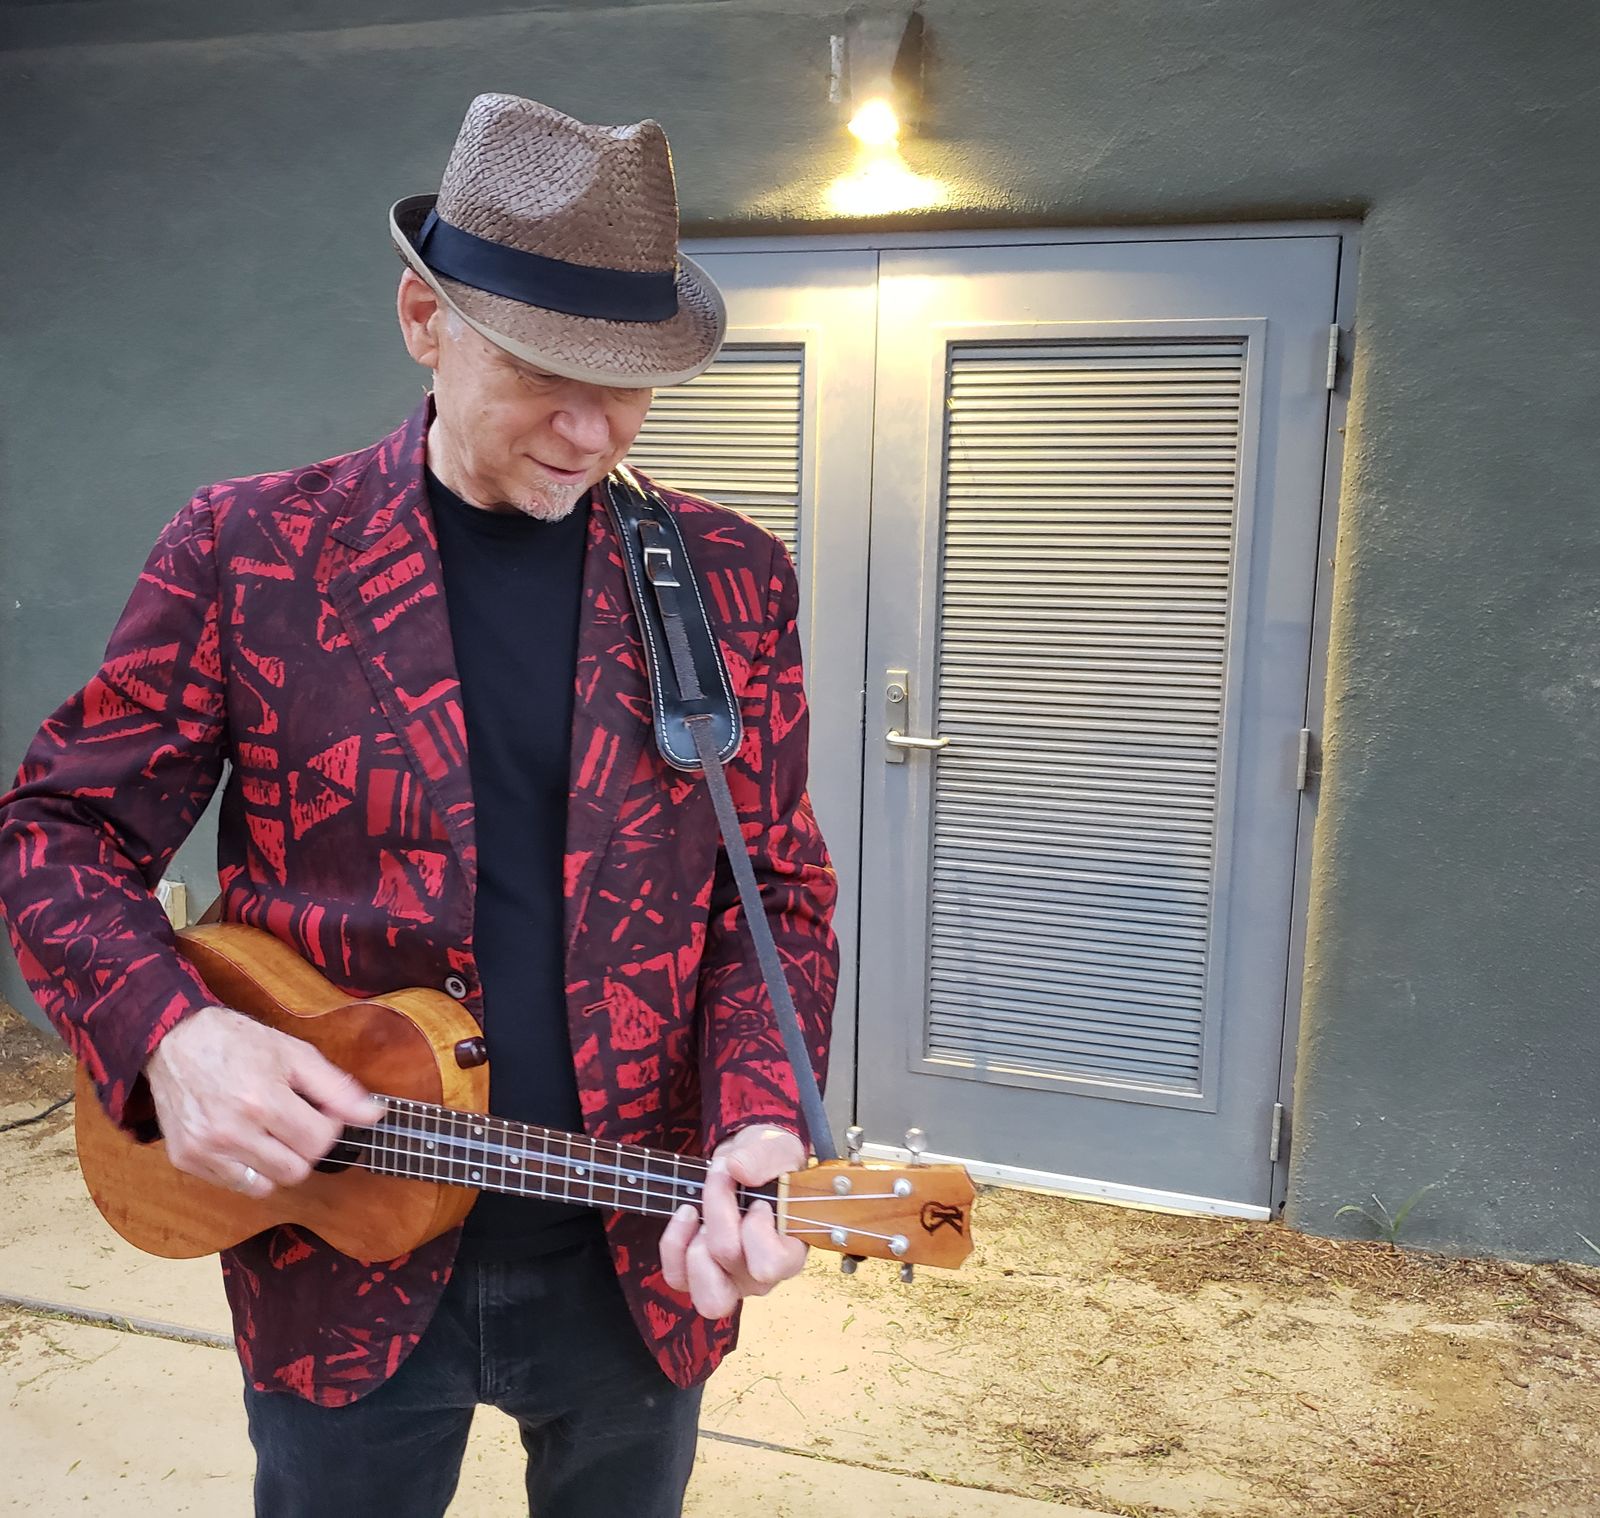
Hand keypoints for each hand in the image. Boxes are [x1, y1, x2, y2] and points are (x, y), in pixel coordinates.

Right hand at [144, 1004, 384, 1198]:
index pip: (320, 1142)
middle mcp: (232, 1131)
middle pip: (297, 1170)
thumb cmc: (238, 1043)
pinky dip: (249, 1170)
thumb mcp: (294, 1053)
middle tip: (294, 1121)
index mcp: (263, 1100)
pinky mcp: (187, 1161)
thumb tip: (374, 1114)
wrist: (174, 1041)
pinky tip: (245, 1141)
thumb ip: (336, 1088)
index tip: (319, 1112)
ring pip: (268, 1185)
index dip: (328, 1127)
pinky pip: (237, 1185)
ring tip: (269, 1132)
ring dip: (278, 1162)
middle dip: (305, 1148)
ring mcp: (206, 1150)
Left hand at [659, 1125, 807, 1318]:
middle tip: (723, 1180)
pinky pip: (677, 1277)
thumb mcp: (775, 1149)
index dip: (756, 1228)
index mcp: (790, 1253)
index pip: (770, 1264)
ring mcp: (729, 1281)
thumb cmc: (767, 1164)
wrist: (745, 1167)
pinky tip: (685, 1213)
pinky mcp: (698, 1276)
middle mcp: (761, 1277)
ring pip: (706, 1292)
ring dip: (694, 1241)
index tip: (758, 1200)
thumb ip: (764, 1157)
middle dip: (718, 1211)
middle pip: (729, 1259)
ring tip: (700, 1210)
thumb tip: (739, 1169)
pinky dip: (674, 1244)